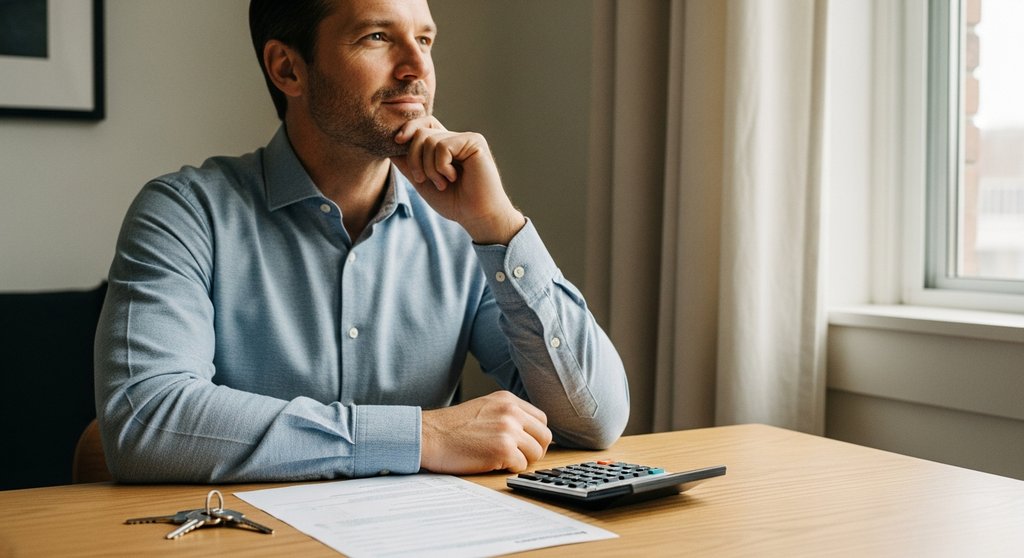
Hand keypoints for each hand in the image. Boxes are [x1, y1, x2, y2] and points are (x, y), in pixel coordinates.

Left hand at [391, 117, 525, 244]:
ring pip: (429, 140)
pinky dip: (441, 167)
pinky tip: (454, 177)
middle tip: (423, 179)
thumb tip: (389, 148)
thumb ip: (408, 164)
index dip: (407, 128)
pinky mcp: (474, 142)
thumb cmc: (455, 202)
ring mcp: (466, 139)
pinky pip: (443, 146)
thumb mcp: (423, 182)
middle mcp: (456, 138)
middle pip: (420, 132)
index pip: (423, 125)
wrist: (477, 216)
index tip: (397, 142)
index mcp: (446, 145)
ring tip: (443, 183)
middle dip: (414, 158)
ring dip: (429, 168)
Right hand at [420, 391, 551, 473]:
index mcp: (508, 400)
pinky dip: (510, 469)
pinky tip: (493, 464)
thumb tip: (529, 432)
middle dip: (535, 450)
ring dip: (523, 460)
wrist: (429, 436)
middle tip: (519, 457)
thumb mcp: (484, 407)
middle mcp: (511, 412)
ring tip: (503, 460)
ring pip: (536, 452)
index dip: (535, 435)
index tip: (526, 444)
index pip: (541, 419)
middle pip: (545, 436)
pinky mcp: (503, 450)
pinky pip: (522, 465)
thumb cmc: (451, 427)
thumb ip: (507, 414)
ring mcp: (509, 430)